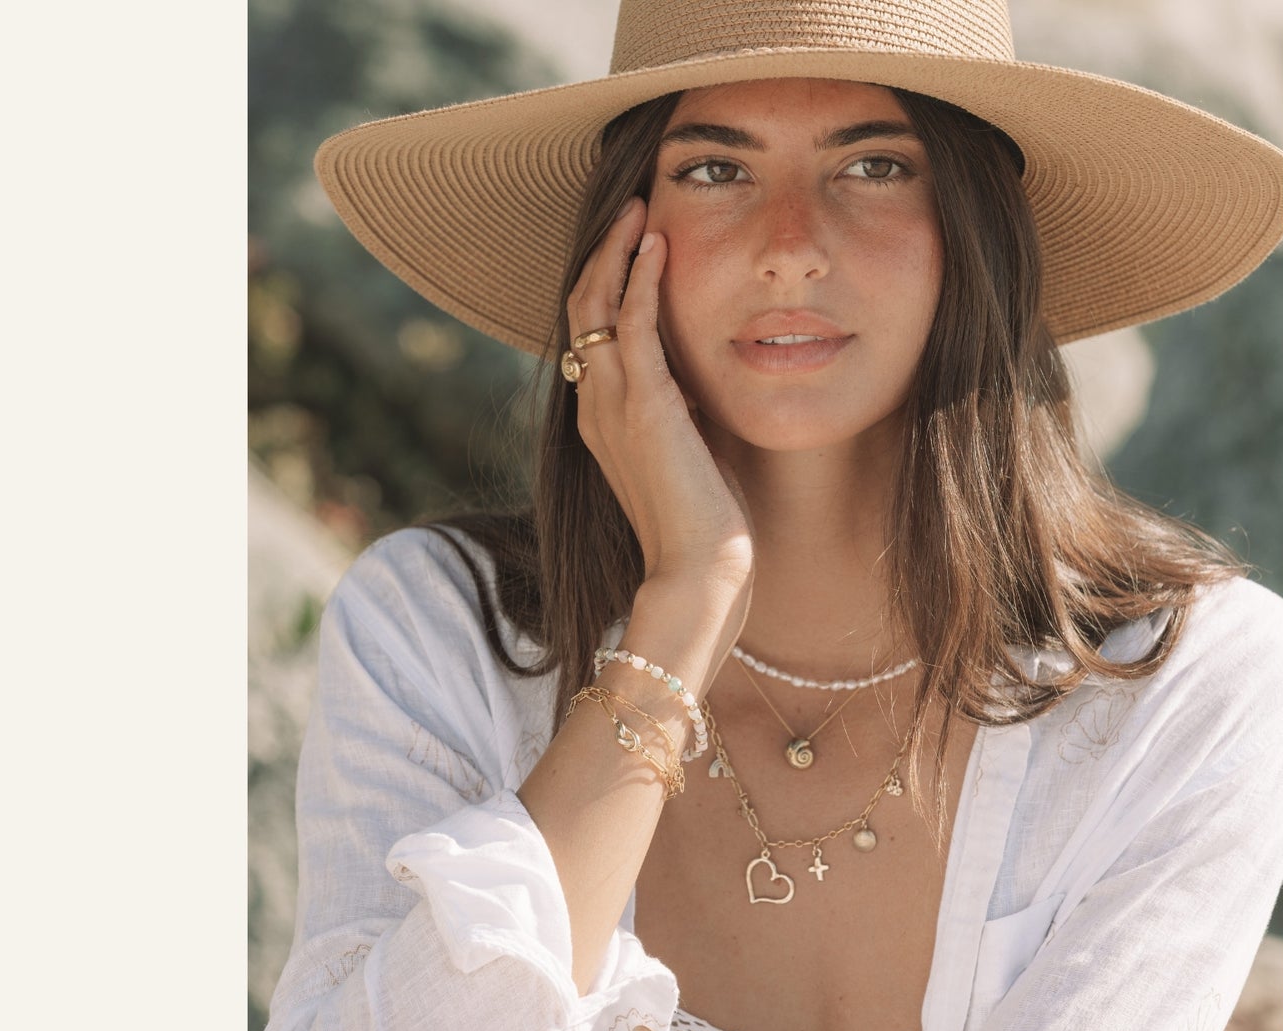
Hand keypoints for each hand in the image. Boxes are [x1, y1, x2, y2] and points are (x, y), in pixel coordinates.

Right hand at [567, 199, 753, 627]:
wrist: (698, 571)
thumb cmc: (703, 527)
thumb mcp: (687, 455)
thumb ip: (682, 415)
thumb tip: (700, 385)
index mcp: (599, 418)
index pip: (588, 334)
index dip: (603, 284)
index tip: (630, 244)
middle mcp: (594, 405)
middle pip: (579, 309)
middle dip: (601, 254)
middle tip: (628, 208)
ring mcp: (613, 404)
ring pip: (595, 307)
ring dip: (615, 252)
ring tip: (637, 209)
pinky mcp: (645, 405)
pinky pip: (632, 325)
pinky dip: (640, 278)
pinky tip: (657, 244)